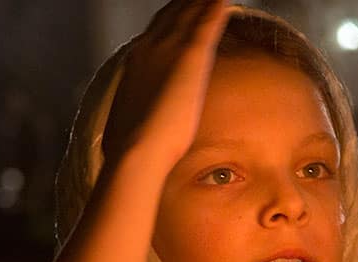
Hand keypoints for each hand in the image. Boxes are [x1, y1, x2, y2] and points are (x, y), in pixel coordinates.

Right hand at [102, 0, 233, 172]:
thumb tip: (136, 126)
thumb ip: (139, 113)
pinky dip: (216, 8)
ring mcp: (168, 49)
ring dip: (201, 2)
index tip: (181, 11)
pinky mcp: (189, 56)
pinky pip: (207, 23)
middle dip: (187, 3)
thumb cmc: (132, 146)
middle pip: (172, 13)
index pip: (157, 30)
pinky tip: (226, 0)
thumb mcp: (132, 121)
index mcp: (135, 61)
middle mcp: (149, 47)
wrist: (136, 149)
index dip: (171, 18)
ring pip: (188, 11)